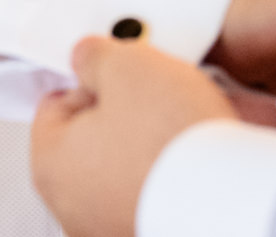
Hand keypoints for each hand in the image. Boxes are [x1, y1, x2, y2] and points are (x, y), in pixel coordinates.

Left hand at [31, 36, 236, 236]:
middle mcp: (71, 204)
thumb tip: (87, 57)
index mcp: (49, 163)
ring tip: (179, 126)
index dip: (94, 79)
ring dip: (147, 142)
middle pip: (90, 136)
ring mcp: (107, 225)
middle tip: (155, 96)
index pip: (56, 103)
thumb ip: (93, 56)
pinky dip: (165, 173)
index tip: (121, 74)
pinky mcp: (145, 230)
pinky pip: (150, 189)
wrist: (226, 196)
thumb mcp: (126, 65)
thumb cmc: (171, 141)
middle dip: (123, 111)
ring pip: (122, 164)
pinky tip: (189, 157)